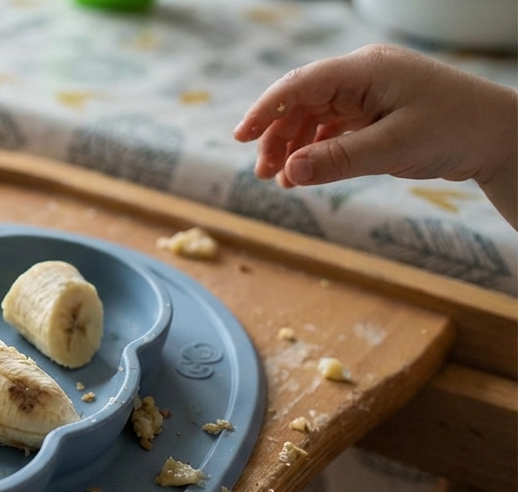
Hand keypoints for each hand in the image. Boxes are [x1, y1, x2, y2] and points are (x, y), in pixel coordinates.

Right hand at [234, 44, 516, 227]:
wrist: (500, 136)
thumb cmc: (455, 131)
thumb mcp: (393, 148)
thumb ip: (338, 160)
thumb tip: (289, 172)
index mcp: (366, 70)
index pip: (300, 84)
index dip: (266, 109)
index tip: (240, 137)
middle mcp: (363, 75)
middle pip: (302, 100)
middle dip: (277, 136)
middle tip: (263, 172)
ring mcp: (369, 92)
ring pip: (315, 115)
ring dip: (294, 146)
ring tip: (282, 180)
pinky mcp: (376, 110)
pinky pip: (334, 126)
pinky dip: (316, 149)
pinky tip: (305, 173)